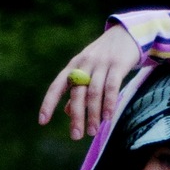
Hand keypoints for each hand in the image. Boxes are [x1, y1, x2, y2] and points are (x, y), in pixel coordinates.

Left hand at [39, 24, 140, 141]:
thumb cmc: (105, 57)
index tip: (42, 121)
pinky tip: (108, 117)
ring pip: (94, 92)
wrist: (128, 34)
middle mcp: (84, 64)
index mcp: (73, 66)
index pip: (57, 86)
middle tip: (76, 136)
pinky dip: (109, 103)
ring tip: (93, 132)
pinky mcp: (118, 64)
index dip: (48, 103)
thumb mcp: (87, 70)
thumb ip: (78, 90)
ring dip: (93, 114)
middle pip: (77, 93)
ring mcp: (101, 63)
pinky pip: (111, 86)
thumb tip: (67, 111)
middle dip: (76, 116)